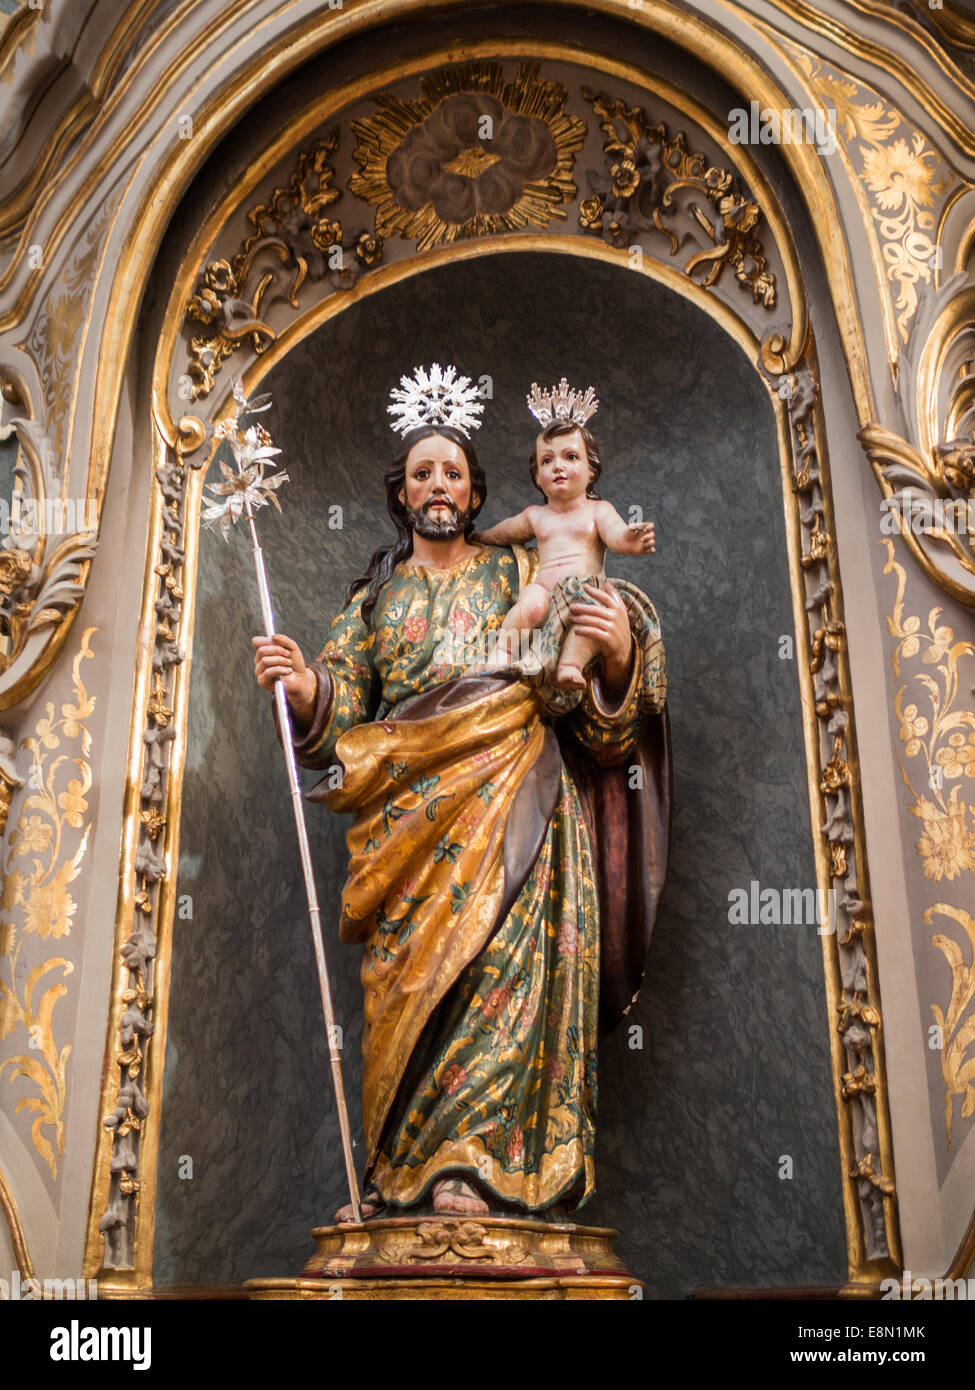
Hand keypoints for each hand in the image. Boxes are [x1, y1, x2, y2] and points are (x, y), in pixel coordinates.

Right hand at [251, 633, 315, 723]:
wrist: (301, 679)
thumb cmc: (295, 663)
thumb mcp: (292, 648)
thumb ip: (284, 640)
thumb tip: (273, 637)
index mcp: (263, 651)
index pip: (256, 642)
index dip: (268, 641)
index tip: (279, 643)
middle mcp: (258, 660)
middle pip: (261, 651)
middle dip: (277, 651)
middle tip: (288, 654)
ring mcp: (259, 671)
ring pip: (265, 661)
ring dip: (281, 661)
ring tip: (290, 664)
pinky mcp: (262, 681)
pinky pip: (268, 672)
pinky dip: (281, 670)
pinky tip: (288, 670)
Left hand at [569, 582, 632, 697]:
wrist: (623, 651)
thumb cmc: (618, 629)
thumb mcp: (620, 613)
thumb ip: (614, 598)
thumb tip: (607, 583)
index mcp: (619, 609)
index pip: (606, 597)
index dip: (595, 591)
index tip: (584, 587)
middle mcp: (616, 617)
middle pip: (596, 609)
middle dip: (582, 608)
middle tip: (571, 608)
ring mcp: (613, 628)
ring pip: (593, 621)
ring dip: (581, 619)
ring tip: (572, 619)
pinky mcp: (608, 639)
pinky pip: (593, 633)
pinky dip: (584, 631)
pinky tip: (576, 631)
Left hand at [625, 521, 654, 553]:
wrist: (621, 542)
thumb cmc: (626, 533)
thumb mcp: (630, 528)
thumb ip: (635, 525)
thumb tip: (640, 525)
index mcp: (644, 528)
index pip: (651, 526)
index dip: (650, 527)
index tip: (644, 529)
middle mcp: (646, 535)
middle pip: (652, 534)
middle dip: (649, 536)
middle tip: (641, 539)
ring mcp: (646, 542)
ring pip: (652, 542)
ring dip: (649, 542)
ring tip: (642, 543)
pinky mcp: (644, 550)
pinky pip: (651, 550)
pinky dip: (652, 550)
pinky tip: (652, 549)